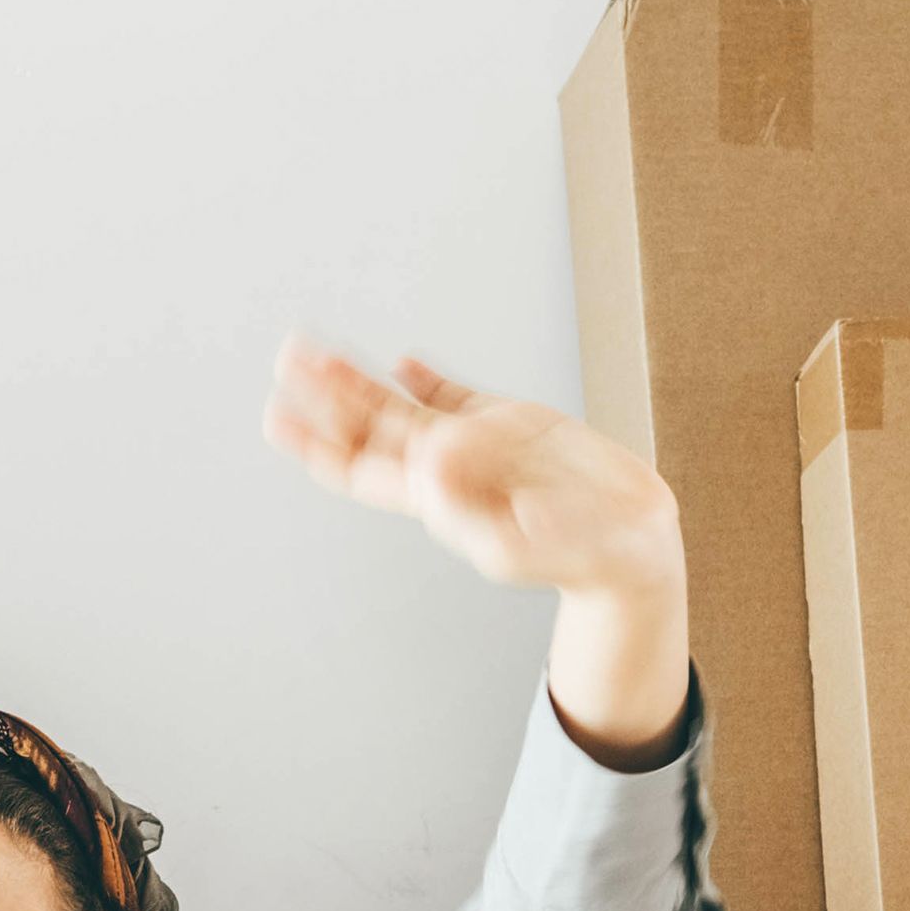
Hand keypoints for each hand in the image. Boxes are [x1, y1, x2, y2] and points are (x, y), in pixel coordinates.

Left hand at [266, 339, 690, 761]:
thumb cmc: (577, 559)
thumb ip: (471, 508)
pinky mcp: (511, 425)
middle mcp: (446, 468)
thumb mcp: (519, 543)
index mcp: (439, 497)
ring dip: (359, 379)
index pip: (360, 469)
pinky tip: (400, 363)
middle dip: (325, 395)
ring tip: (319, 352)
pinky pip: (456, 397)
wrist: (629, 544)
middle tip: (288, 356)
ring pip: (401, 407)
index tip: (280, 415)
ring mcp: (476, 444)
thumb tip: (428, 459)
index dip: (317, 443)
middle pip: (367, 428)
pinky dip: (425, 378)